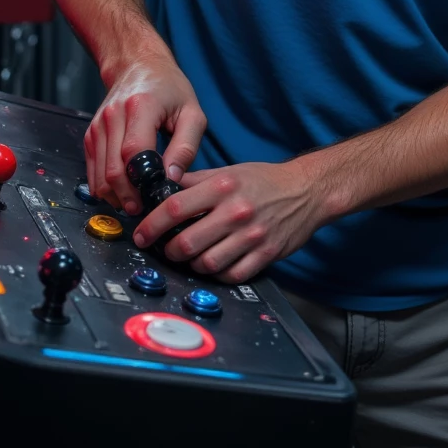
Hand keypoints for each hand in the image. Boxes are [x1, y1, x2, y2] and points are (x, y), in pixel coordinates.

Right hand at [84, 58, 205, 215]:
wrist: (138, 65)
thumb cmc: (169, 88)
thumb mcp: (192, 112)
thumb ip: (186, 147)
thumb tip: (172, 179)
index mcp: (140, 107)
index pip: (134, 152)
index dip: (143, 181)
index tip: (156, 196)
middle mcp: (113, 116)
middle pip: (113, 170)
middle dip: (129, 196)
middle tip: (146, 210)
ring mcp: (98, 126)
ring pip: (100, 175)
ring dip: (116, 196)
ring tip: (135, 204)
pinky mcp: (91, 135)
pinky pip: (92, 171)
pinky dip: (105, 187)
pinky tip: (122, 193)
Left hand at [133, 160, 324, 284]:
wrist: (306, 191)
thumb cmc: (264, 180)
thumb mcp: (228, 172)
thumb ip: (195, 181)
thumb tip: (160, 190)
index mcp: (223, 186)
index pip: (175, 207)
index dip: (152, 225)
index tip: (141, 234)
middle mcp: (236, 211)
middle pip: (187, 243)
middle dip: (169, 251)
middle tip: (166, 249)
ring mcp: (252, 236)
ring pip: (207, 264)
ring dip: (192, 265)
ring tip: (191, 257)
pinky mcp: (265, 255)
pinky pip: (232, 275)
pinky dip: (218, 274)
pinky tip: (215, 265)